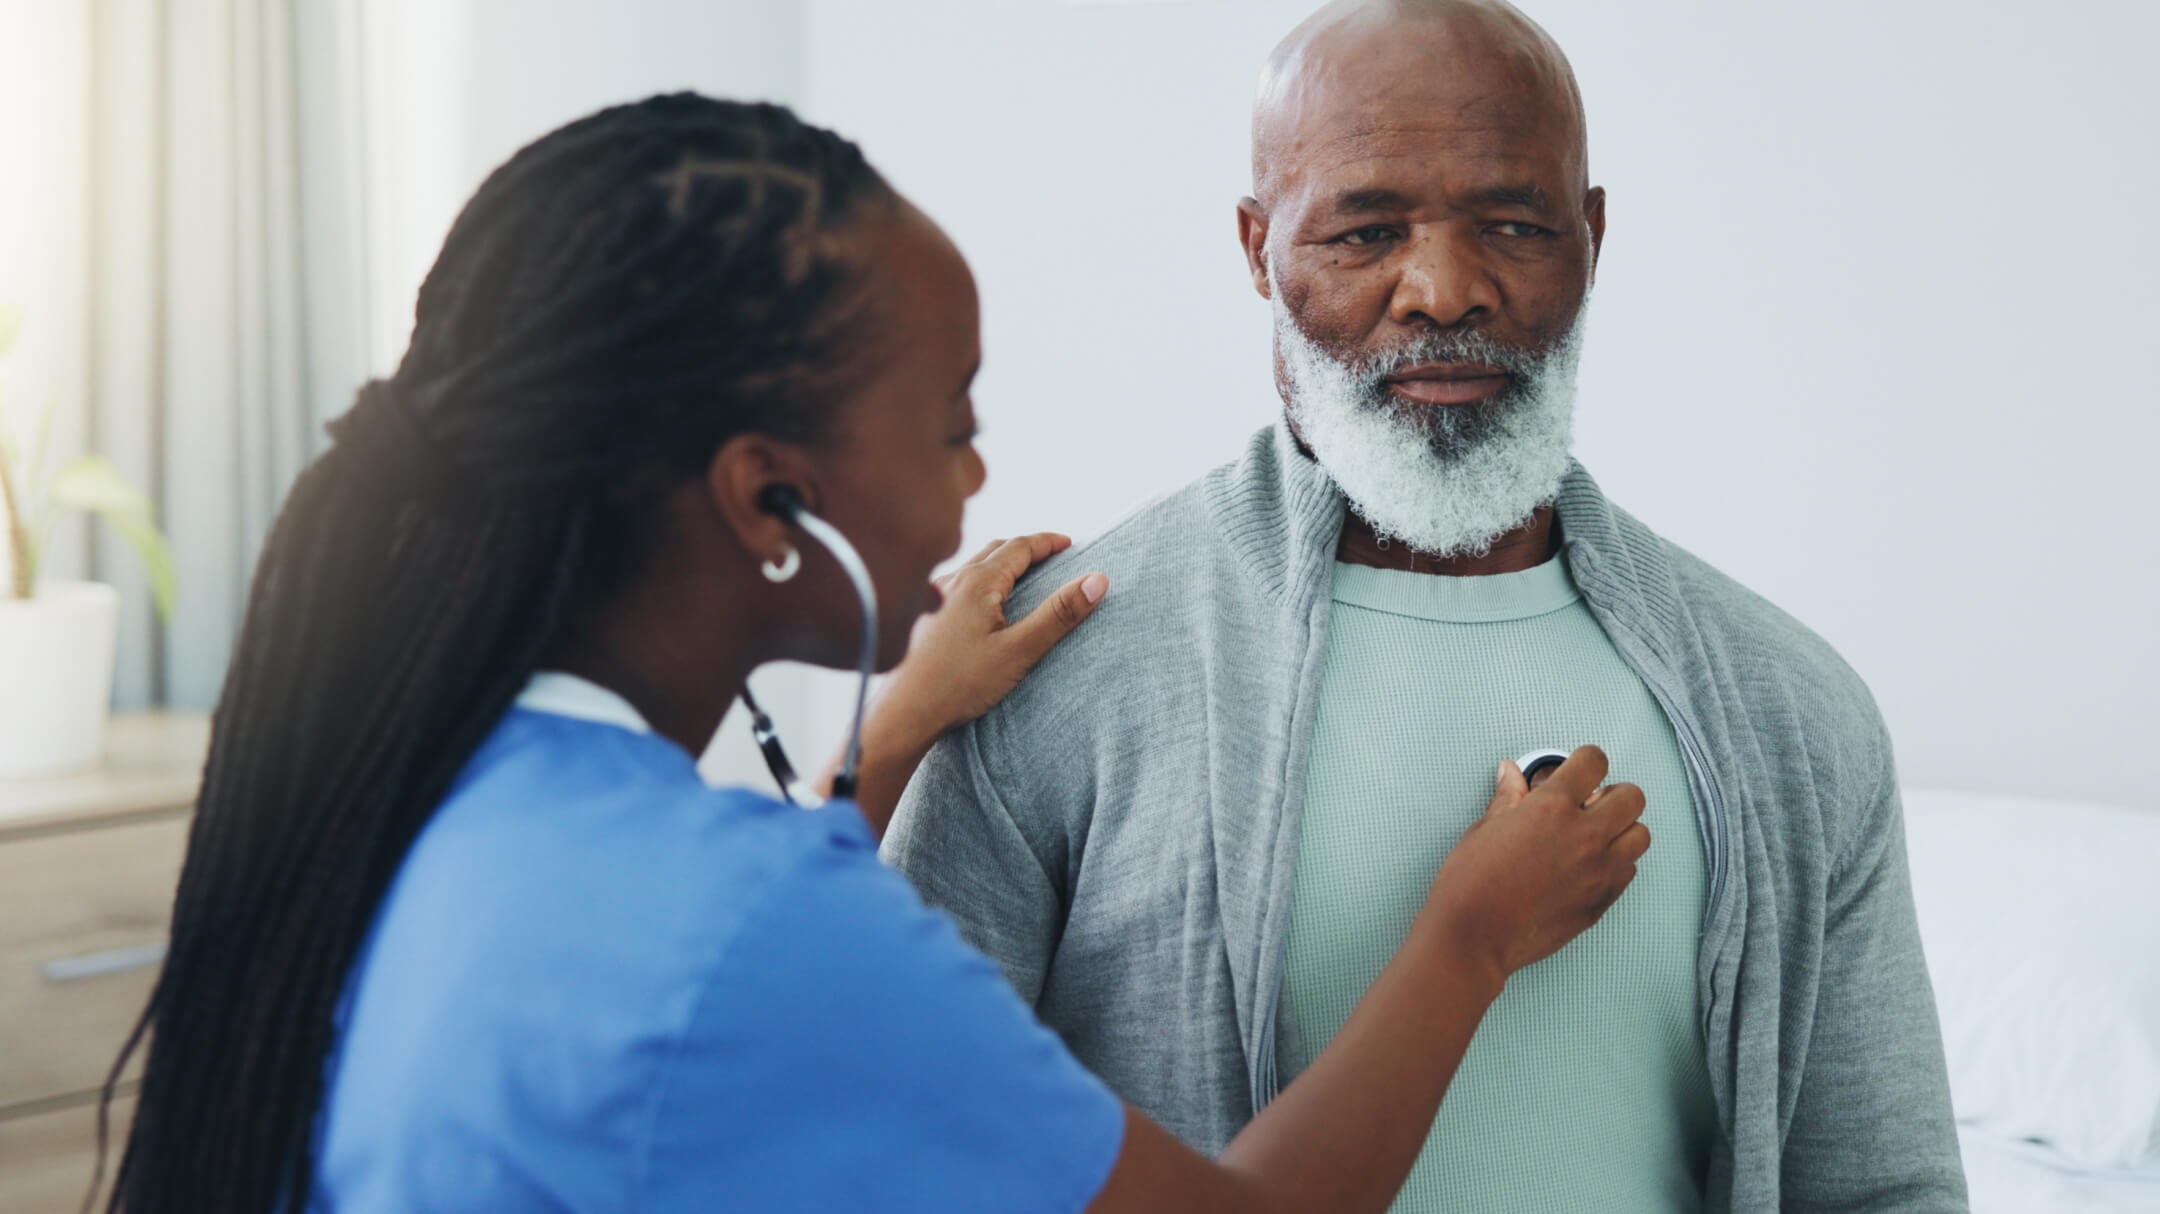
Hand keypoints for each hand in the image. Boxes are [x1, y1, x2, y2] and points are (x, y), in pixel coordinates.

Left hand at [873, 533, 1107, 742]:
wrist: (904, 711)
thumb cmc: (958, 683)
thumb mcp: (1019, 650)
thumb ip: (1059, 614)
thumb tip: (1097, 580)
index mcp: (977, 581)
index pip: (1020, 546)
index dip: (1048, 542)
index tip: (1069, 544)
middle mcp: (952, 580)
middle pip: (996, 550)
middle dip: (1026, 549)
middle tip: (1051, 557)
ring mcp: (933, 596)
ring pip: (974, 566)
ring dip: (1001, 563)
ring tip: (1021, 576)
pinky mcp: (923, 615)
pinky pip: (958, 583)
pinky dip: (980, 580)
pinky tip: (982, 603)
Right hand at [1419, 745, 1650, 986]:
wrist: (1474, 937)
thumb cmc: (1471, 884)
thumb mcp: (1484, 829)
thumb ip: (1509, 797)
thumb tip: (1512, 774)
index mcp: (1552, 807)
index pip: (1594, 762)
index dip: (1586, 761)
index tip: (1578, 769)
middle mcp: (1584, 836)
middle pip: (1632, 797)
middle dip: (1613, 794)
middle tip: (1589, 805)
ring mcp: (1598, 871)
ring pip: (1641, 835)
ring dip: (1621, 830)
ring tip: (1594, 838)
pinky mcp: (1601, 902)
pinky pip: (1628, 872)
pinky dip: (1616, 864)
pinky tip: (1588, 867)